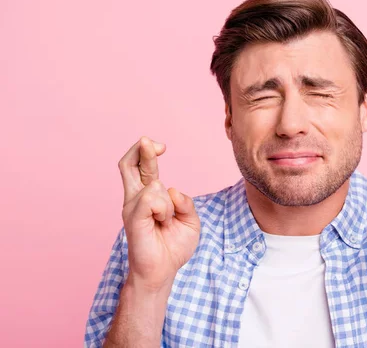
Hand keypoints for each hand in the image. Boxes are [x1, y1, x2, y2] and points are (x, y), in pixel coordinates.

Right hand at [118, 136, 200, 291]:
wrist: (163, 271)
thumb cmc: (174, 246)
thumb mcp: (190, 221)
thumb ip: (186, 202)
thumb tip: (173, 190)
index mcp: (149, 196)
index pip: (140, 167)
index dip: (147, 152)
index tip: (160, 146)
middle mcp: (136, 198)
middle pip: (128, 164)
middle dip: (141, 149)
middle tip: (149, 141)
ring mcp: (132, 207)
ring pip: (154, 185)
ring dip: (169, 203)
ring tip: (165, 222)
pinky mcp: (132, 217)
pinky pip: (151, 199)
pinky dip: (164, 209)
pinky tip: (162, 221)